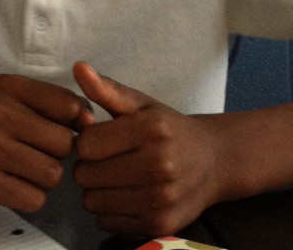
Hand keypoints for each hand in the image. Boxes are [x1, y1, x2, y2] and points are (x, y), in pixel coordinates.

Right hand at [0, 73, 91, 216]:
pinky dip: (31, 198)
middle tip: (34, 155)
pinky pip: (35, 198)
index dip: (75, 124)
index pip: (68, 104)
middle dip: (57, 156)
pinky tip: (11, 187)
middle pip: (63, 142)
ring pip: (52, 173)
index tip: (59, 131)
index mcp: (8, 86)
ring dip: (44, 179)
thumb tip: (91, 119)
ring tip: (22, 171)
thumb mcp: (15, 104)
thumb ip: (55, 105)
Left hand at [73, 62, 221, 235]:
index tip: (99, 138)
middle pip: (85, 176)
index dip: (85, 141)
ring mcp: (160, 199)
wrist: (213, 161)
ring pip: (93, 202)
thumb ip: (106, 89)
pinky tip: (126, 195)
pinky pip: (107, 223)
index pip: (85, 145)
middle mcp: (158, 165)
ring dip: (97, 191)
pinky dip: (110, 211)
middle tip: (106, 159)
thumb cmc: (169, 128)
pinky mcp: (160, 225)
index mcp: (150, 129)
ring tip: (115, 177)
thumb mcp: (141, 104)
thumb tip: (78, 67)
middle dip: (88, 166)